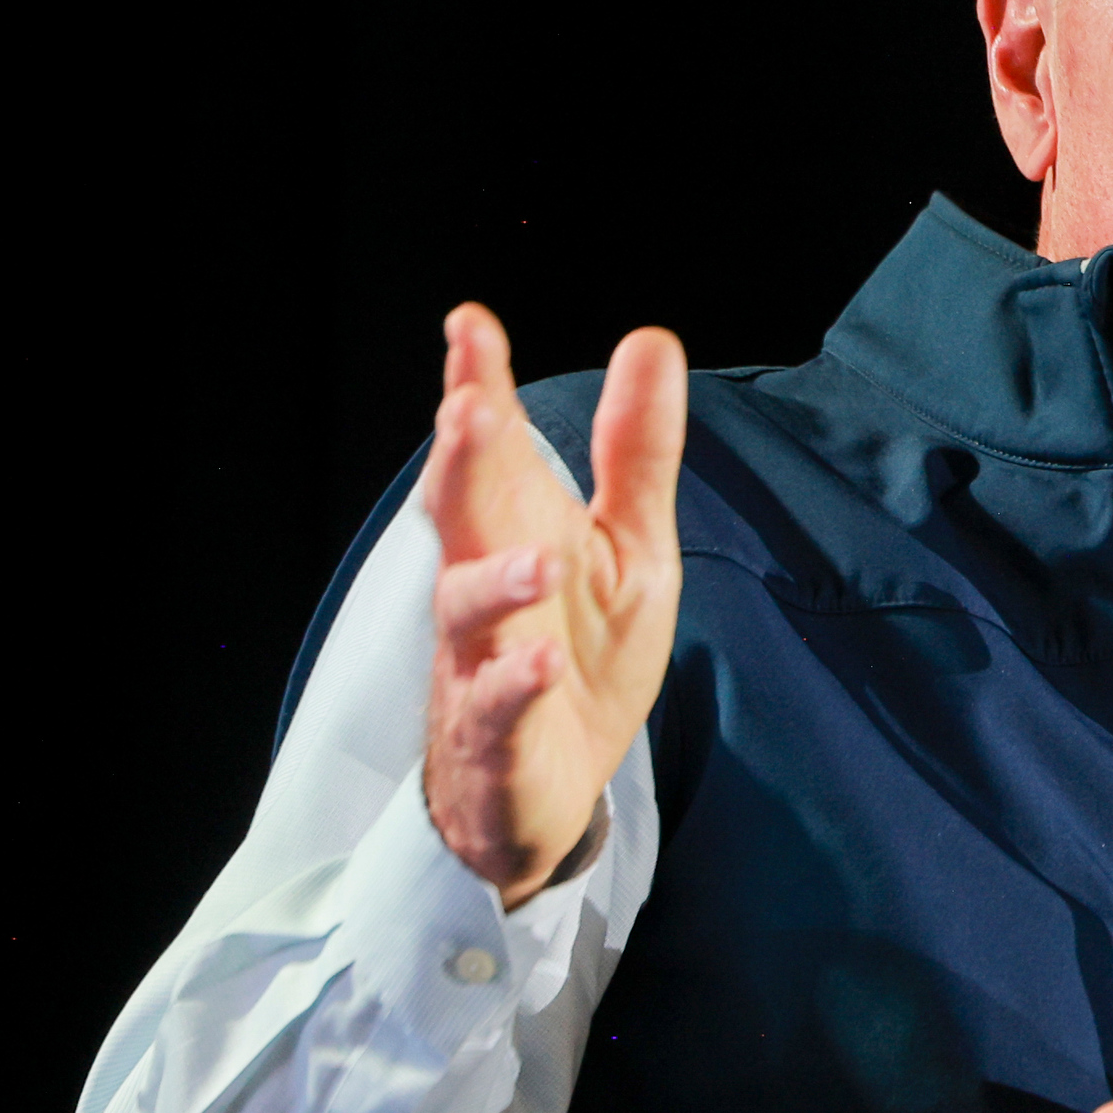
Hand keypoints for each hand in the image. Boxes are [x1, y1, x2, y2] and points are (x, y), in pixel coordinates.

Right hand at [420, 303, 686, 906]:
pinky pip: (499, 710)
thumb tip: (651, 338)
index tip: (470, 325)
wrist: (550, 787)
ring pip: (466, 614)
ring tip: (538, 558)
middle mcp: (485, 587)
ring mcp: (482, 663)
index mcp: (516, 531)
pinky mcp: (499, 738)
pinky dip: (516, 685)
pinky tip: (542, 659)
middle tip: (468, 409)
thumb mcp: (629, 546)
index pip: (489, 450)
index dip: (476, 387)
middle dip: (462, 465)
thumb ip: (635, 452)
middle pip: (461, 516)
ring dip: (496, 584)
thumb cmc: (579, 652)